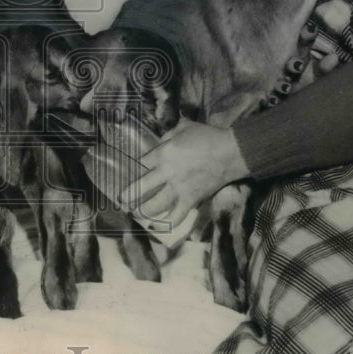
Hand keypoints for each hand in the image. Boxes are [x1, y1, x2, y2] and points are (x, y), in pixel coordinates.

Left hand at [119, 119, 248, 233]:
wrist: (230, 153)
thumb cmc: (207, 137)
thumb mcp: (184, 127)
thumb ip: (168, 135)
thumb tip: (160, 142)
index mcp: (164, 154)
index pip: (141, 163)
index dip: (133, 168)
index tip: (128, 173)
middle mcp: (167, 173)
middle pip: (142, 187)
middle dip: (130, 195)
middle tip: (122, 201)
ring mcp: (179, 189)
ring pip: (156, 205)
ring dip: (144, 211)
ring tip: (137, 213)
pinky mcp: (191, 200)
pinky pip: (178, 216)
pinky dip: (169, 222)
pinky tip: (160, 226)